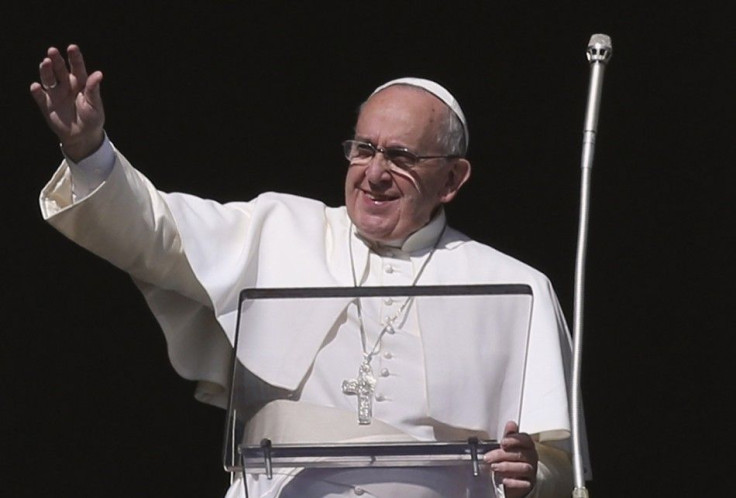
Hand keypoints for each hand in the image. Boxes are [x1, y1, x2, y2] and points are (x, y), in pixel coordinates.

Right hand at [30, 44, 104, 161]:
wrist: (83, 136)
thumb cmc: (92, 118)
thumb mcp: (95, 105)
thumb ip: (93, 90)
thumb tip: (98, 74)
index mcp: (80, 83)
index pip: (77, 67)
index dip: (74, 57)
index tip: (72, 47)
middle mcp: (66, 85)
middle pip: (59, 70)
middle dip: (56, 60)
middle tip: (52, 51)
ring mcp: (55, 94)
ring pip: (48, 79)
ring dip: (45, 71)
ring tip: (45, 63)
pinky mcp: (46, 105)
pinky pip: (40, 97)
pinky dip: (37, 92)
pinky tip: (36, 87)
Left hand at [484, 421, 537, 496]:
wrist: (518, 478)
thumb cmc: (513, 459)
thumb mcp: (510, 446)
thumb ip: (509, 436)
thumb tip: (511, 423)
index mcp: (528, 445)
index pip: (525, 439)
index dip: (514, 440)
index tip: (503, 442)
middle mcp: (531, 457)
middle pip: (520, 454)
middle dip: (502, 455)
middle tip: (489, 457)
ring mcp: (531, 471)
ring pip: (523, 468)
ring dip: (507, 467)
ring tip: (494, 467)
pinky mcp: (529, 483)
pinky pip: (524, 483)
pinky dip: (514, 482)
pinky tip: (504, 480)